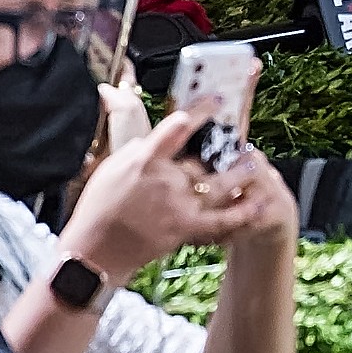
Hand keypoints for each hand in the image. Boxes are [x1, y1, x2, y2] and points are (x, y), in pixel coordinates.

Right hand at [61, 107, 296, 279]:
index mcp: (144, 159)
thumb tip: (150, 140)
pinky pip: (220, 221)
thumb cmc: (98, 208)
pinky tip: (257, 205)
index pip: (177, 127)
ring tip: (255, 164)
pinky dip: (241, 213)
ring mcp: (177, 205)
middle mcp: (165, 179)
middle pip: (203, 157)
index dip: (200, 110)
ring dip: (240, 174)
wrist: (93, 252)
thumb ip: (136, 149)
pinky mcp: (184, 229)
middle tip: (241, 140)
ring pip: (219, 184)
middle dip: (223, 147)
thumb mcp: (110, 167)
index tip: (216, 100)